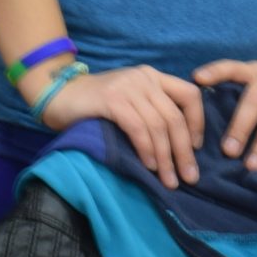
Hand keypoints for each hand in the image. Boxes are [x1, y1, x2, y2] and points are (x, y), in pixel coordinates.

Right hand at [38, 64, 204, 188]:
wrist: (58, 94)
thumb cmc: (95, 104)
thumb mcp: (130, 101)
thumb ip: (151, 112)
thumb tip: (178, 147)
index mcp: (152, 77)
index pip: (190, 95)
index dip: (197, 124)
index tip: (196, 149)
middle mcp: (144, 78)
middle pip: (175, 116)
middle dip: (184, 151)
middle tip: (189, 177)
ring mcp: (128, 87)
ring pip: (159, 125)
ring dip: (166, 157)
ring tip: (168, 180)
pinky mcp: (112, 99)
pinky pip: (138, 128)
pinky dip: (146, 149)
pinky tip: (148, 166)